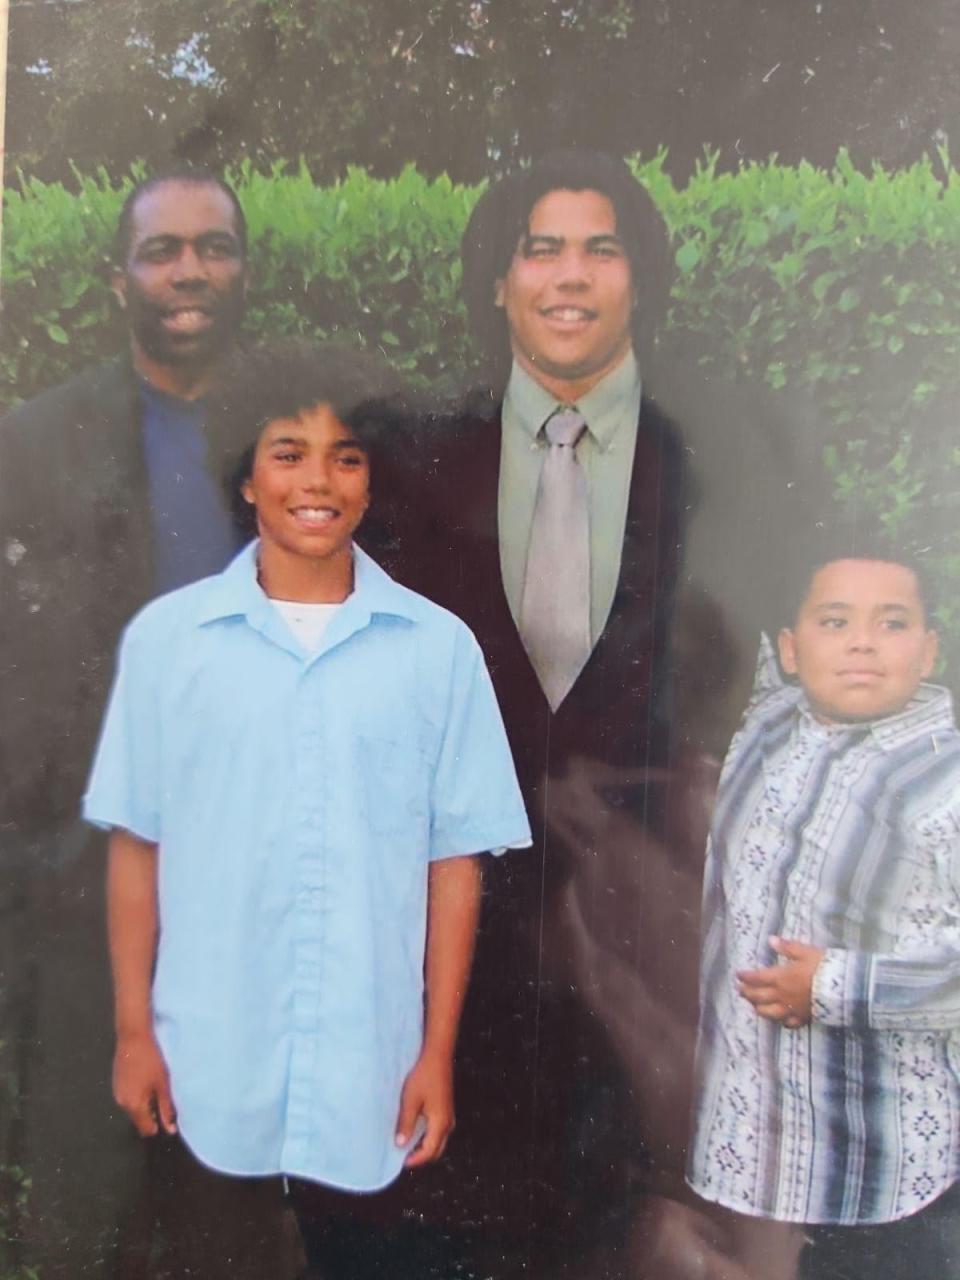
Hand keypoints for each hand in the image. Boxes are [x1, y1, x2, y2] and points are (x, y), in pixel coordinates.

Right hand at [113, 1031, 176, 1136]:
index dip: (159, 1126)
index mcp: (134, 1106)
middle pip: (139, 1121)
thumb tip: (171, 1129)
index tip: (168, 1115)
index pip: (146, 1130)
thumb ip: (166, 1108)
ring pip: (134, 1109)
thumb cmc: (151, 1060)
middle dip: (152, 1115)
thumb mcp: (163, 1084)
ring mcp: (117, 1094)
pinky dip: (138, 1096)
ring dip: (145, 1105)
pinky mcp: (116, 1085)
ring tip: (156, 1086)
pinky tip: (146, 1081)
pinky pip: (128, 1099)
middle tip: (164, 1097)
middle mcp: (122, 1104)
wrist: (133, 1037)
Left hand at [394, 1048, 454, 1167]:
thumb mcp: (411, 1101)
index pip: (429, 1151)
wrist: (437, 1056)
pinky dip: (428, 1137)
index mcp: (440, 1123)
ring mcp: (449, 1116)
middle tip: (404, 1157)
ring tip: (407, 1145)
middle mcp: (448, 1123)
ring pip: (438, 1141)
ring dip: (425, 1147)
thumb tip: (401, 1144)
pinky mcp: (446, 1109)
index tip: (400, 1162)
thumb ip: (406, 1124)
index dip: (415, 1160)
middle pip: (436, 1150)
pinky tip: (415, 1131)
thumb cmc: (423, 1077)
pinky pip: (439, 1132)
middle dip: (421, 1157)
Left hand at [737, 937, 824, 1027]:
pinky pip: (790, 1022)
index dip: (746, 977)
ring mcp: (792, 1008)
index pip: (757, 978)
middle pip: (759, 996)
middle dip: (747, 993)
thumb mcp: (805, 952)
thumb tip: (770, 940)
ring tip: (753, 1007)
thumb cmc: (824, 967)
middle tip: (739, 991)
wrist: (843, 989)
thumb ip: (787, 947)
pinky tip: (781, 1021)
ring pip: (770, 1012)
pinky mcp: (804, 1017)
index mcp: (781, 977)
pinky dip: (783, 1022)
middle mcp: (783, 995)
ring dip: (759, 1009)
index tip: (737, 975)